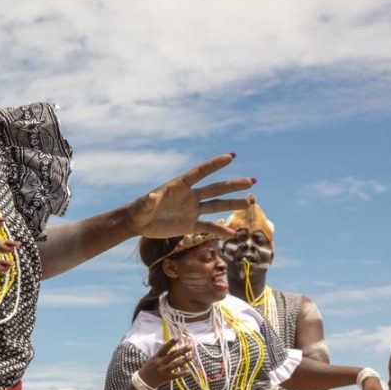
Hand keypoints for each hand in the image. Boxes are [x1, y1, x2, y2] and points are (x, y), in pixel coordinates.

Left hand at [127, 154, 255, 238]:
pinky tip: (233, 233)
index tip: (231, 156)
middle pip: (214, 189)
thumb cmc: (139, 210)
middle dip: (233, 185)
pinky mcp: (190, 224)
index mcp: (179, 186)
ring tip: (250, 202)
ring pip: (216, 206)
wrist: (139, 223)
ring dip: (233, 204)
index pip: (200, 173)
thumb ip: (148, 201)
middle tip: (252, 181)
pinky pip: (208, 226)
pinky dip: (220, 230)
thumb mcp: (142, 206)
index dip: (214, 165)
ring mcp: (191, 210)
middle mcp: (189, 196)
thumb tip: (150, 197)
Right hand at [138, 338, 192, 388]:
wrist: (143, 381)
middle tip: (190, 347)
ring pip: (175, 364)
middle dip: (182, 350)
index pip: (165, 348)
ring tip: (191, 357)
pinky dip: (182, 373)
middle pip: (172, 355)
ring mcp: (163, 370)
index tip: (178, 337)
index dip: (171, 342)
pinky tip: (189, 371)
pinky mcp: (166, 378)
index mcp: (156, 357)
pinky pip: (176, 375)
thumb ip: (161, 355)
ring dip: (184, 360)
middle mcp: (160, 362)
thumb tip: (171, 349)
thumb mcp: (153, 359)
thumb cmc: (148, 368)